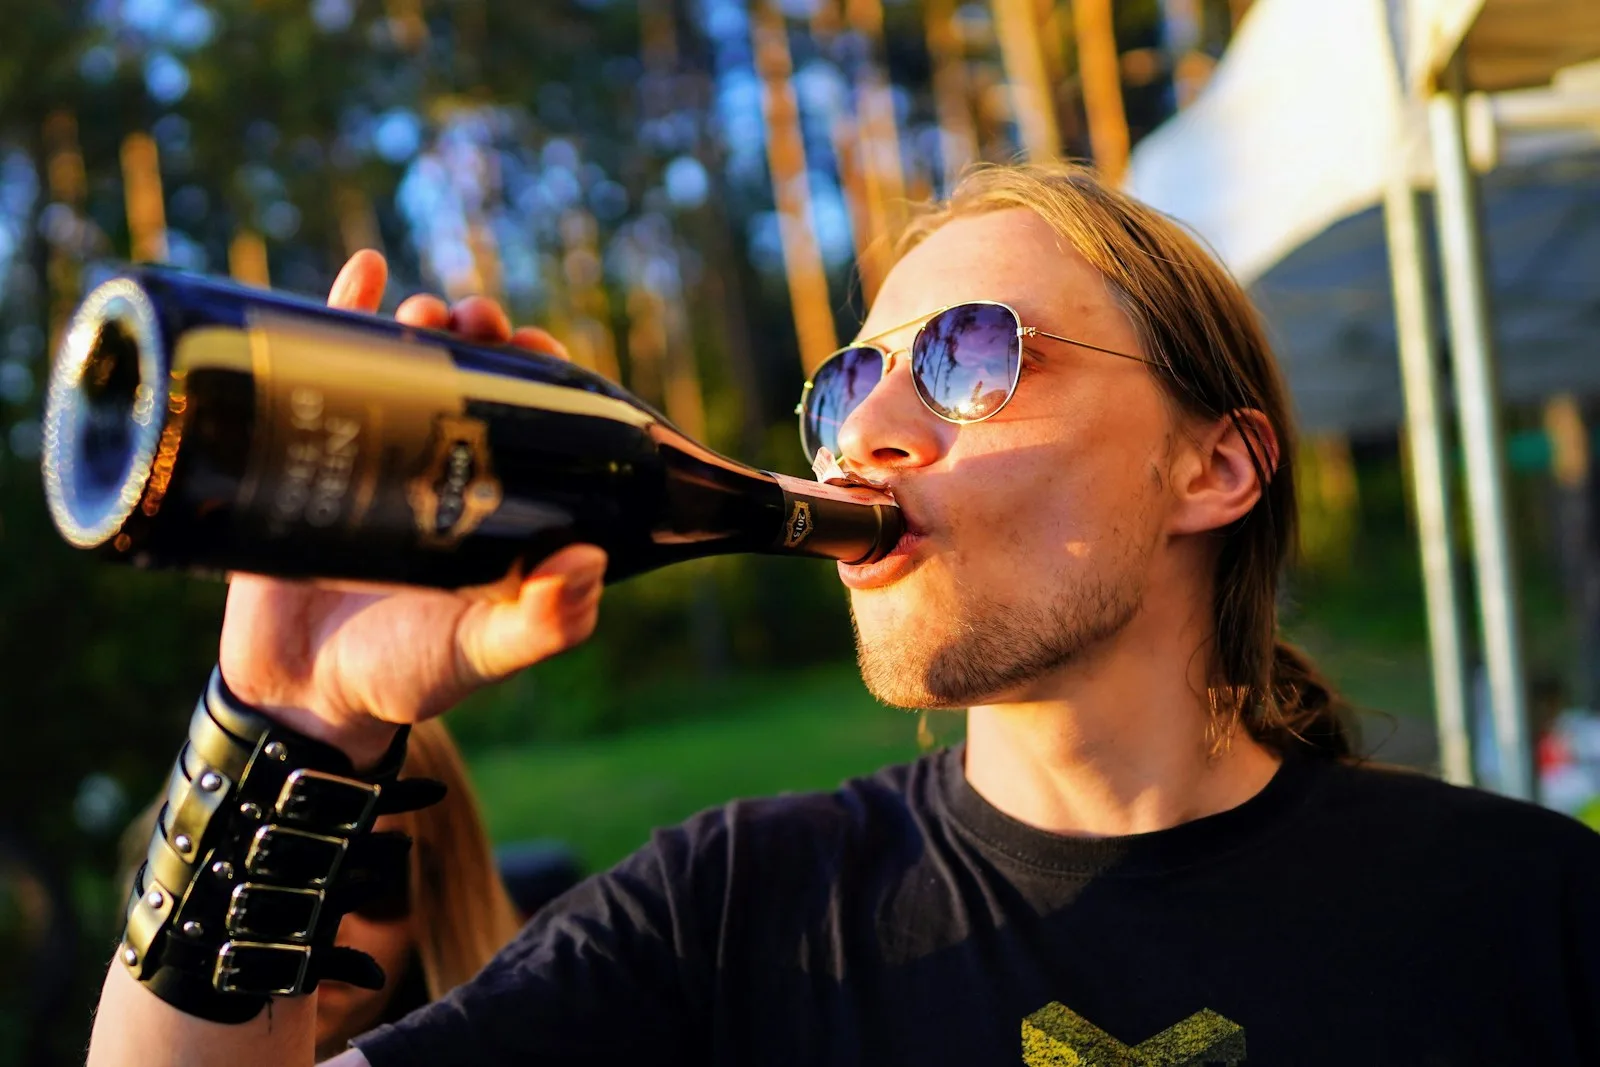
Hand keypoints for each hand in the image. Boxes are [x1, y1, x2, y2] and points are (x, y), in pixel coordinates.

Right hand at [217, 250, 607, 765]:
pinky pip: (320, 369)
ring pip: (403, 365)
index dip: (543, 373)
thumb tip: (587, 561)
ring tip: (426, 309)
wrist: (297, 697)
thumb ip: (543, 624)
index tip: (541, 345)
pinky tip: (364, 268)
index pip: (530, 416)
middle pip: (470, 378)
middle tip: (481, 318)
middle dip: (483, 334)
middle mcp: (440, 470)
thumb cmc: (403, 675)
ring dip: (421, 320)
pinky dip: (341, 312)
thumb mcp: (482, 652)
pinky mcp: (302, 453)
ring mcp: (374, 457)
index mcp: (496, 503)